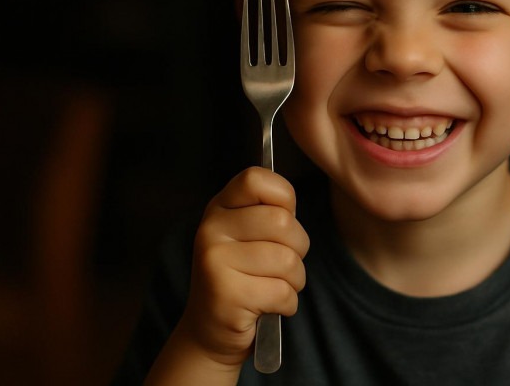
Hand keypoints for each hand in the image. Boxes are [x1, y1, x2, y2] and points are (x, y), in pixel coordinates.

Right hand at [176, 167, 309, 367]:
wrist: (210, 331)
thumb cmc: (243, 276)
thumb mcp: (247, 236)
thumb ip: (268, 213)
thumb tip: (290, 206)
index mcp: (219, 207)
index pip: (257, 178)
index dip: (283, 197)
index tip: (283, 218)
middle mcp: (211, 229)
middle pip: (283, 222)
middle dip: (299, 248)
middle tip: (284, 264)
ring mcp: (215, 261)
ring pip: (287, 260)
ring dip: (295, 280)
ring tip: (275, 287)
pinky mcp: (226, 295)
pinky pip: (283, 292)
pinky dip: (287, 304)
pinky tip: (268, 307)